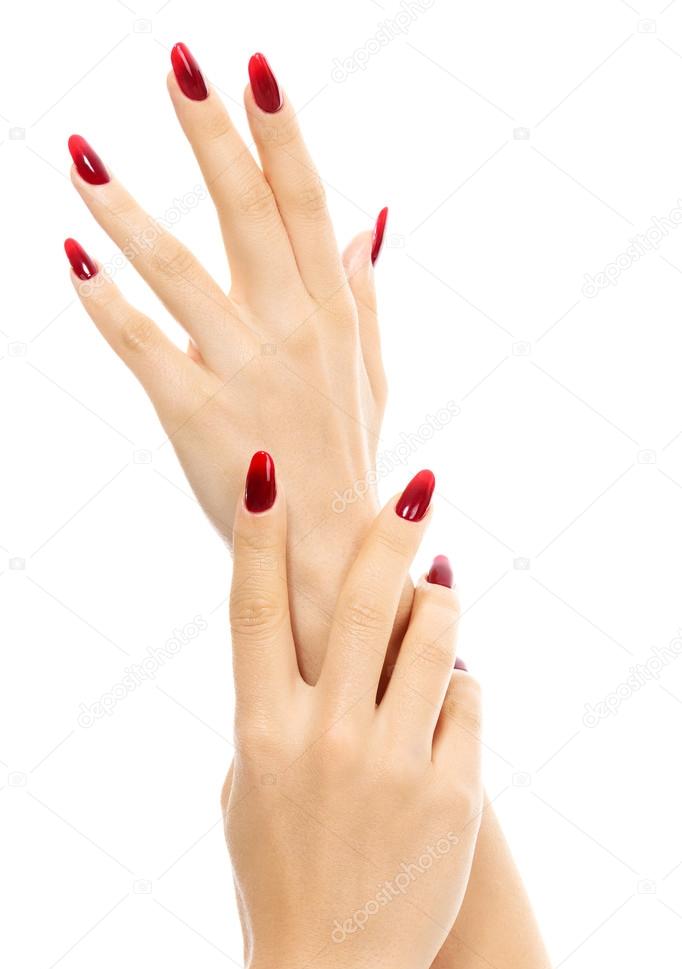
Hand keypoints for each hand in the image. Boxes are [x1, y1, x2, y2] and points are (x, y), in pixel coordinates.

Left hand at [64, 47, 388, 677]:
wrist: (333, 556)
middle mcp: (294, 331)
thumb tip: (369, 217)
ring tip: (80, 152)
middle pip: (248, 214)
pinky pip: (145, 346)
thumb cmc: (347, 460)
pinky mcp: (198, 414)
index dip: (279, 133)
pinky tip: (74, 257)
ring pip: (180, 272)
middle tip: (176, 62)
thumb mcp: (370, 372)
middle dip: (211, 134)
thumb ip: (365, 293)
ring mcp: (246, 371)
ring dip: (127, 210)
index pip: (306, 204)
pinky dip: (107, 302)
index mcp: (334, 313)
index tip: (252, 68)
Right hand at [224, 458, 482, 968]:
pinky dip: (460, 682)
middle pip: (358, 600)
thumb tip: (313, 632)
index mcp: (259, 731)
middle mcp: (323, 738)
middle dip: (390, 529)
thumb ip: (272, 707)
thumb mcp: (248, 786)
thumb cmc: (279, 869)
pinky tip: (449, 688)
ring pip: (434, 636)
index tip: (267, 472)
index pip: (252, 608)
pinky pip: (468, 698)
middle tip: (418, 487)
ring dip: (440, 598)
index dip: (258, 532)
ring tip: (439, 584)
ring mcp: (392, 764)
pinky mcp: (453, 793)